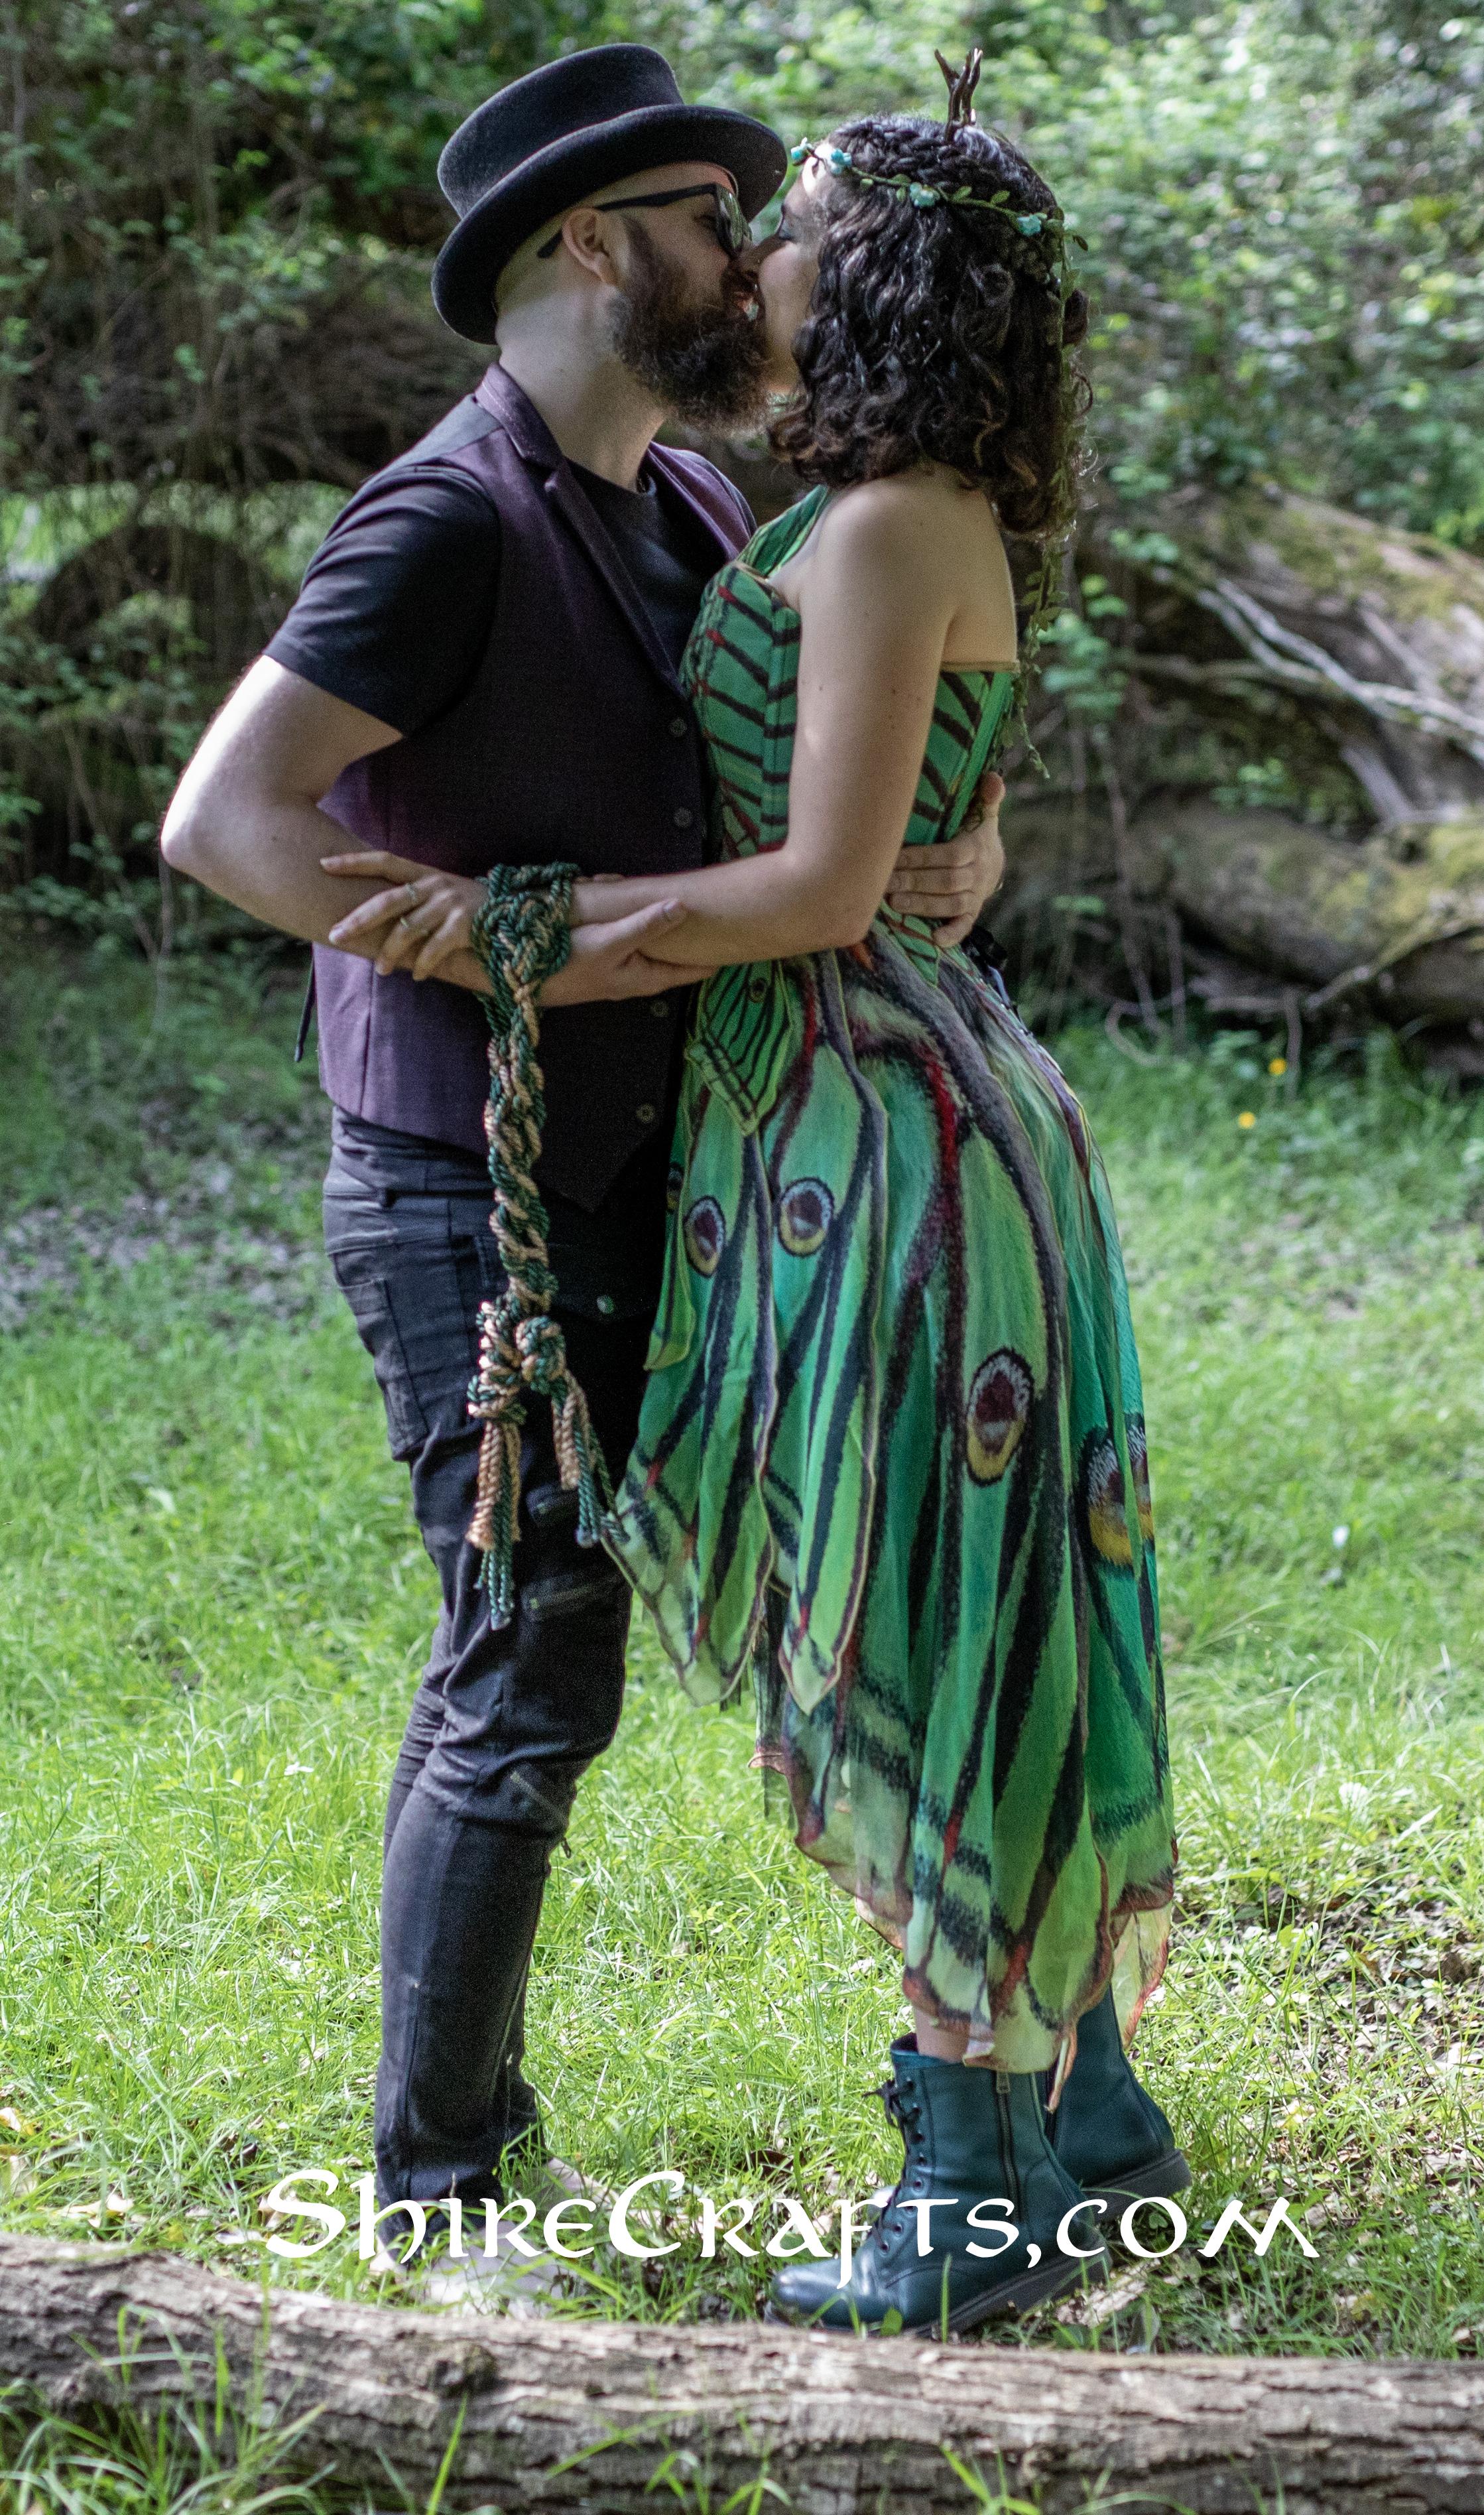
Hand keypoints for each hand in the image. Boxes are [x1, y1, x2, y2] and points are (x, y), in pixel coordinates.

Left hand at [322, 850, 482, 977]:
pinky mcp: (464, 925)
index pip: (384, 861)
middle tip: (336, 936)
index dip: (354, 862)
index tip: (323, 864)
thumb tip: (373, 917)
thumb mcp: (441, 894)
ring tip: (381, 970)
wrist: (517, 913)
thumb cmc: (470, 908)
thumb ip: (413, 898)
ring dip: (391, 953)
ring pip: (408, 930)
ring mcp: (450, 903)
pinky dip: (423, 965)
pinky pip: (434, 949)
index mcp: (425, 873)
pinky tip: (418, 976)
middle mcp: (435, 884)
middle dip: (359, 920)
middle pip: (388, 901)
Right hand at [541, 901, 717, 1004]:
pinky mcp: (600, 956)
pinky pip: (619, 929)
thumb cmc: (569, 963)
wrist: (523, 976)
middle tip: (691, 902)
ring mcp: (618, 967)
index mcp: (647, 978)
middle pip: (669, 949)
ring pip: (641, 934)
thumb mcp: (612, 941)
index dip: (713, 953)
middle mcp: (636, 976)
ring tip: (637, 888)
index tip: (734, 936)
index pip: (692, 969)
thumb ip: (647, 924)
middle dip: (674, 922)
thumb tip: (683, 907)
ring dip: (641, 912)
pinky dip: (617, 912)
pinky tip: (606, 888)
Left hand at [883, 770, 1005, 948]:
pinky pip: (964, 926)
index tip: (893, 856)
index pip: (949, 854)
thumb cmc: (976, 834)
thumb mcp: (984, 814)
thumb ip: (987, 797)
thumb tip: (993, 779)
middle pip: (945, 881)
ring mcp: (976, 896)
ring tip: (893, 904)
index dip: (922, 857)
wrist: (995, 864)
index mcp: (977, 848)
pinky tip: (934, 940)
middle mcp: (978, 875)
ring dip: (922, 906)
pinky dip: (951, 934)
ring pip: (949, 903)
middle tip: (884, 883)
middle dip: (914, 882)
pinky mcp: (972, 913)